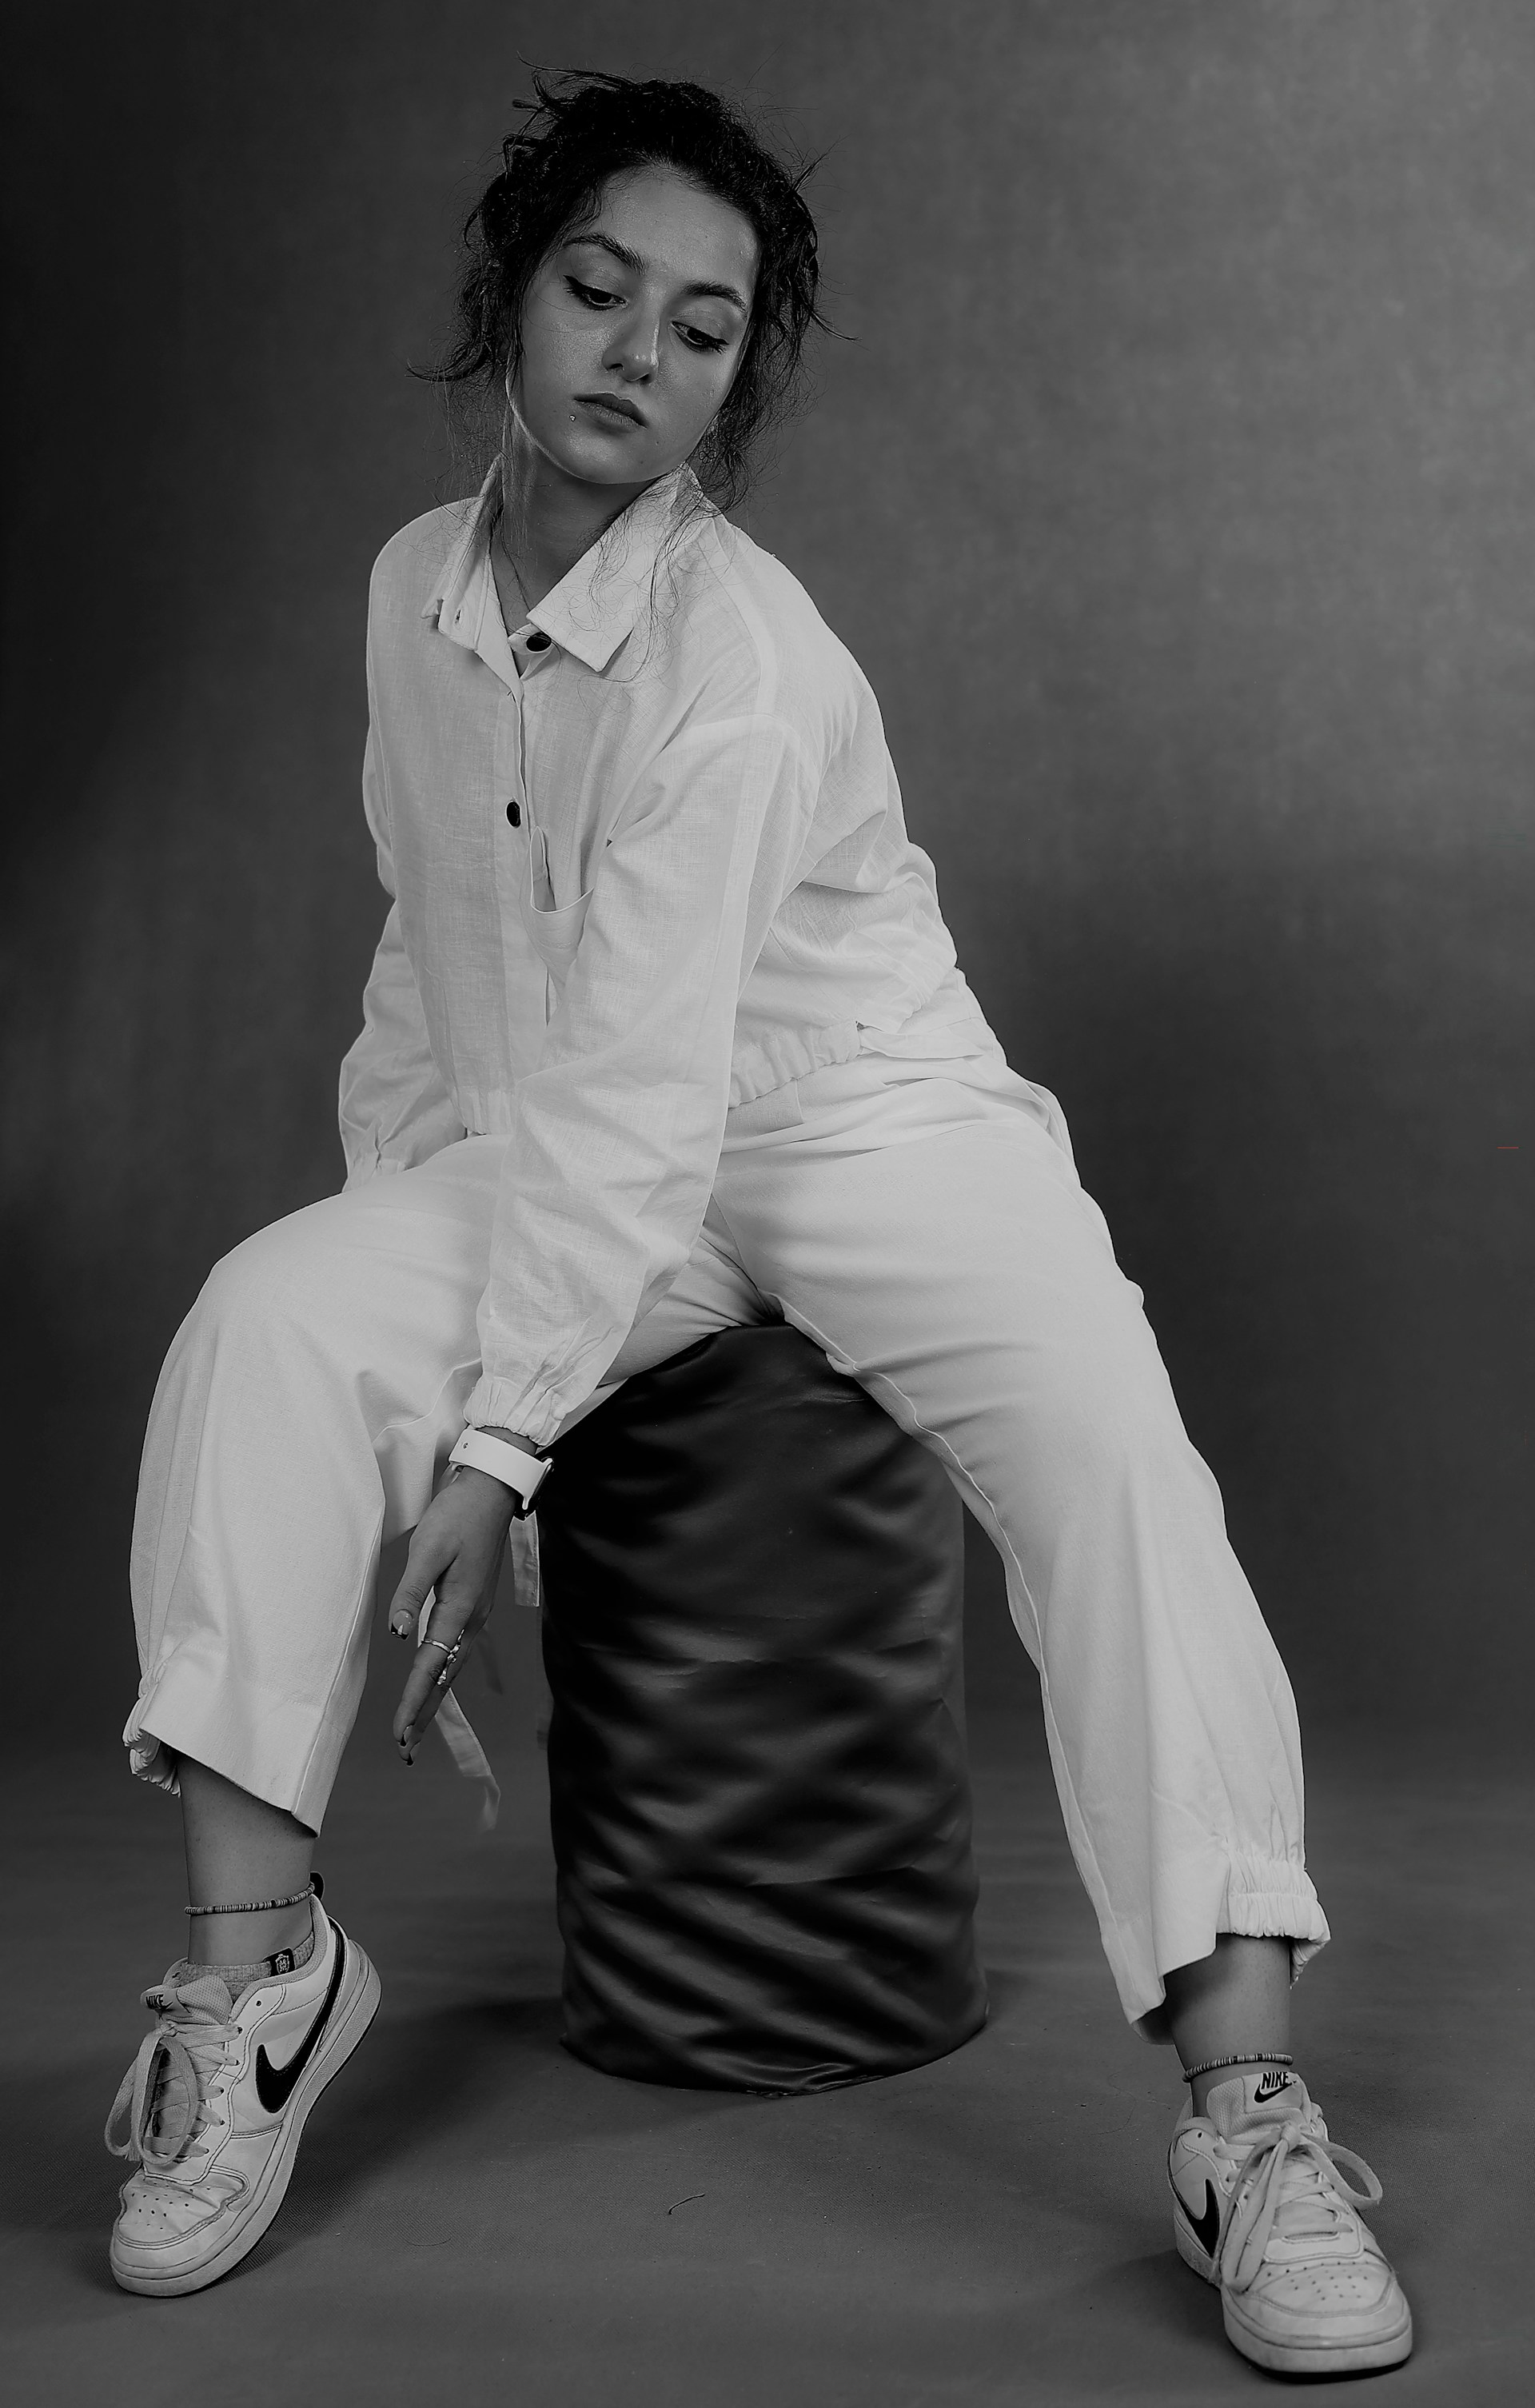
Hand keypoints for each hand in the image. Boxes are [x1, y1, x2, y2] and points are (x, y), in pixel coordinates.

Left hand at [388, 1467, 514, 1756]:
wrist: (492, 1490)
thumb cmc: (458, 1515)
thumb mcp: (428, 1549)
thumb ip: (410, 1592)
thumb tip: (398, 1634)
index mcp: (460, 1609)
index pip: (430, 1666)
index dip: (413, 1701)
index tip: (399, 1733)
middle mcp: (471, 1618)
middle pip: (445, 1677)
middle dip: (425, 1713)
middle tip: (406, 1748)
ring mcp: (474, 1612)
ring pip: (451, 1666)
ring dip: (433, 1698)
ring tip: (415, 1727)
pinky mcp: (472, 1603)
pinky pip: (454, 1649)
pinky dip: (441, 1674)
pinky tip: (432, 1681)